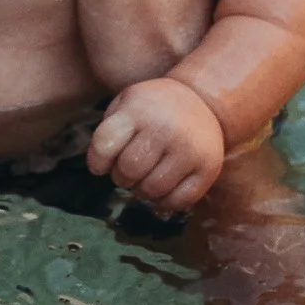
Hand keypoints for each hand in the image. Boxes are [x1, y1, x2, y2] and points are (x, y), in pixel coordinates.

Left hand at [87, 76, 225, 212]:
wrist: (203, 102)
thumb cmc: (154, 108)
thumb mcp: (127, 102)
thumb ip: (108, 130)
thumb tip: (99, 167)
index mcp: (138, 111)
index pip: (104, 145)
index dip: (97, 162)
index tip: (101, 166)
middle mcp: (164, 129)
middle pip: (128, 170)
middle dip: (122, 177)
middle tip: (128, 171)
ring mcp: (188, 150)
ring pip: (152, 189)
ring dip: (142, 191)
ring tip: (146, 178)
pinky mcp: (207, 169)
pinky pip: (178, 201)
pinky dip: (165, 202)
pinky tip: (163, 189)